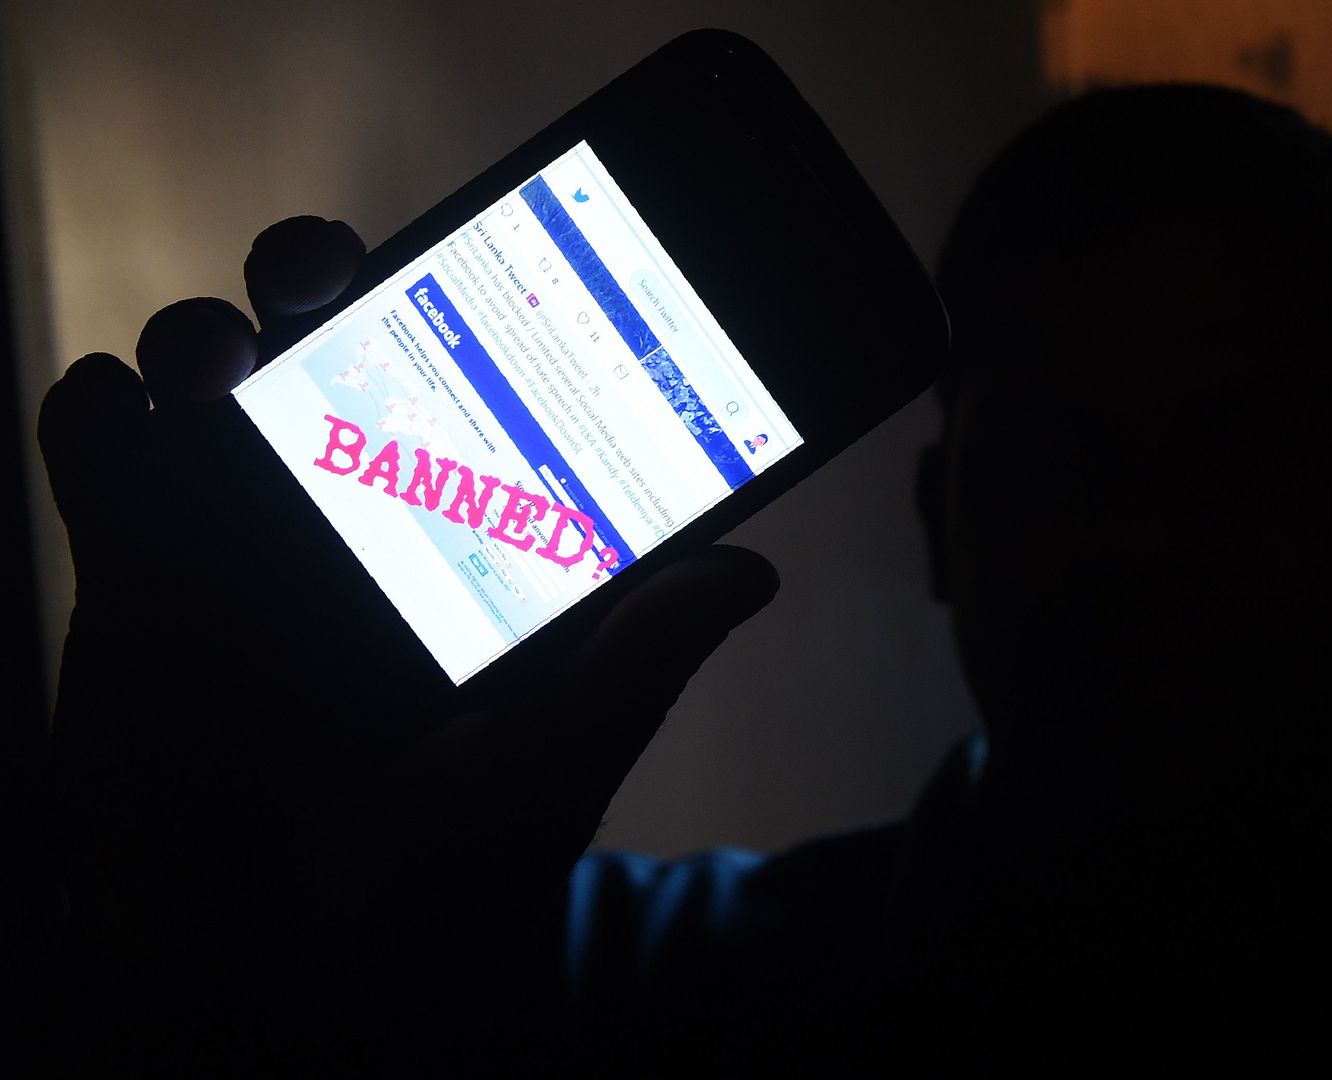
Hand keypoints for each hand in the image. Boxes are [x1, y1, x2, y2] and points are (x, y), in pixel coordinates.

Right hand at [37, 216, 777, 1068]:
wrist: (267, 976)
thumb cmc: (427, 885)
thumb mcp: (546, 768)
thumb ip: (634, 665)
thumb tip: (754, 571)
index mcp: (454, 533)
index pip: (470, 385)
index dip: (478, 304)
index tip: (495, 244)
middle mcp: (346, 511)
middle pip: (329, 339)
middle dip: (318, 268)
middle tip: (331, 269)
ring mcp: (234, 530)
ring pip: (212, 364)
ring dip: (211, 326)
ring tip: (232, 360)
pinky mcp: (131, 564)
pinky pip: (98, 439)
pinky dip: (101, 407)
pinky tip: (137, 426)